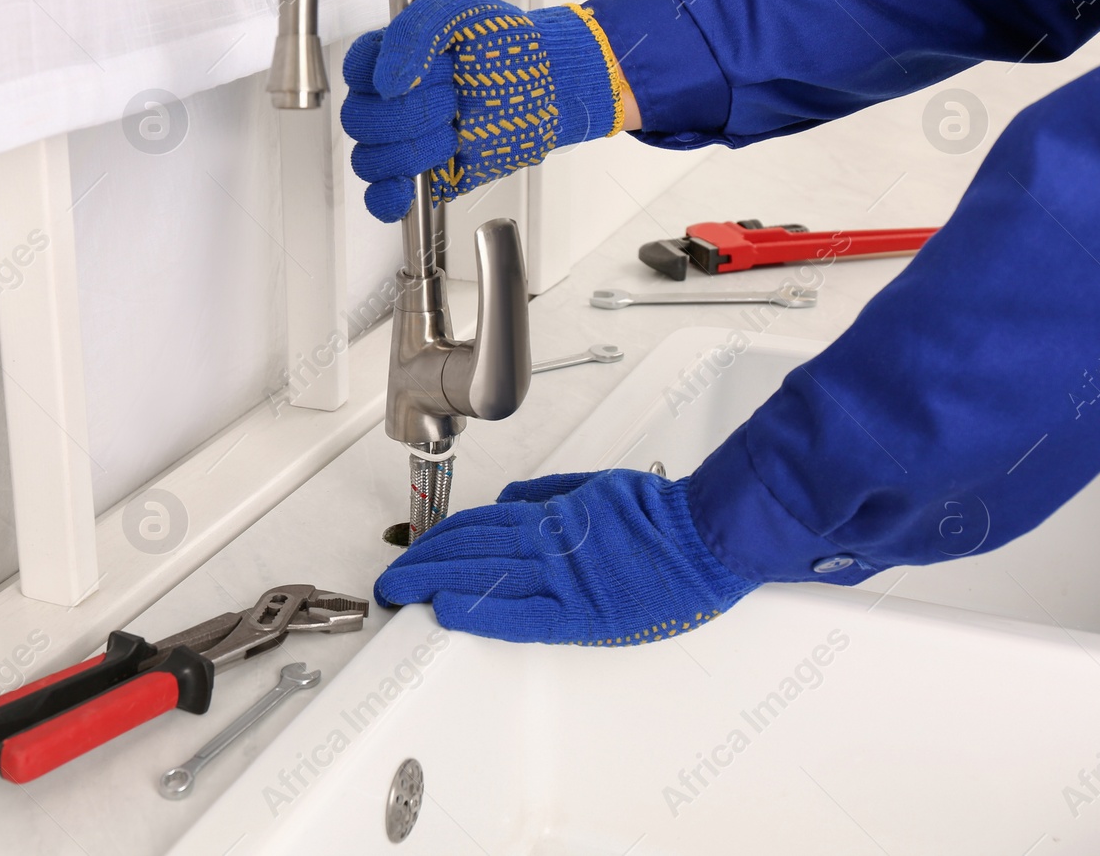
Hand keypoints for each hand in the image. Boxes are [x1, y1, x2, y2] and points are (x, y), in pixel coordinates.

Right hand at [341, 0, 630, 221]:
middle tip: (452, 98)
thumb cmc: (509, 46)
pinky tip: (406, 190)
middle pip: (360, 120)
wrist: (550, 85)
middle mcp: (392, 103)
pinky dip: (387, 199)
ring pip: (370, 160)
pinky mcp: (424, 178)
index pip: (355, 71)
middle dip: (410, 113)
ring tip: (453, 133)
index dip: (379, 77)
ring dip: (412, 150)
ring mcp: (405, 143)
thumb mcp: (461, 11)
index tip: (413, 78)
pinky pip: (381, 199)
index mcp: (392, 59)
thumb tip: (385, 79)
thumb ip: (416, 30)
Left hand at [374, 469, 756, 644]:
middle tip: (390, 581)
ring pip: (482, 575)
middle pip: (467, 551)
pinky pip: (521, 613)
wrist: (709, 536)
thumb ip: (549, 493)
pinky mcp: (583, 613)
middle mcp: (549, 545)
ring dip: (434, 583)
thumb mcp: (596, 487)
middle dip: (420, 564)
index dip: (436, 540)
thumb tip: (508, 497)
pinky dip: (479, 611)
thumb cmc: (663, 514)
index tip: (412, 551)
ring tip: (400, 594)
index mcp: (551, 517)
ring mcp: (563, 578)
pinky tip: (447, 611)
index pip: (476, 526)